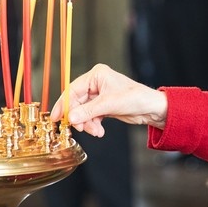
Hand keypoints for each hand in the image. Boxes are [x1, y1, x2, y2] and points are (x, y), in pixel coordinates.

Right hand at [51, 64, 167, 136]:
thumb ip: (87, 111)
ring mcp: (99, 95)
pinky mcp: (103, 106)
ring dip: (87, 123)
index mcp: (96, 75)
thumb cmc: (135, 98)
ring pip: (83, 111)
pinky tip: (99, 131)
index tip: (56, 118)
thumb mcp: (109, 104)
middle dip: (78, 117)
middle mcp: (96, 83)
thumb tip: (70, 118)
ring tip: (95, 131)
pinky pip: (90, 116)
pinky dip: (93, 125)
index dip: (63, 104)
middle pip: (76, 102)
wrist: (151, 108)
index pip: (72, 89)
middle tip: (79, 128)